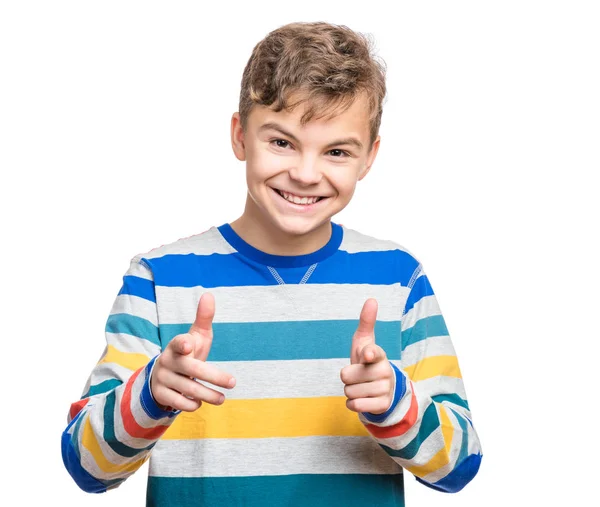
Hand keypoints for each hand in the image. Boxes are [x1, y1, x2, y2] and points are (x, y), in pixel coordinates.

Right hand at [150, 292, 235, 411]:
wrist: (165, 373)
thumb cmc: (188, 351)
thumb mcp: (196, 335)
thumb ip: (204, 317)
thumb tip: (209, 295)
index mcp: (177, 345)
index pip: (178, 342)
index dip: (183, 343)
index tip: (189, 344)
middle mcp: (167, 361)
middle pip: (193, 370)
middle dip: (215, 377)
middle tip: (233, 382)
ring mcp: (163, 378)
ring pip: (189, 389)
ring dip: (209, 395)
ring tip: (222, 398)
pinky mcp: (160, 394)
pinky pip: (179, 403)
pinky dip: (193, 404)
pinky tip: (201, 402)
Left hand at [340, 298, 394, 414]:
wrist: (381, 389)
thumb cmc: (367, 362)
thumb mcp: (364, 342)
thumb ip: (366, 322)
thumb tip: (371, 299)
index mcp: (378, 354)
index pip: (373, 353)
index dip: (368, 353)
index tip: (366, 354)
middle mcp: (384, 371)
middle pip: (347, 376)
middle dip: (347, 378)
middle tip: (358, 376)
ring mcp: (385, 389)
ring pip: (349, 392)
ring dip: (350, 391)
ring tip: (361, 386)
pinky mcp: (382, 405)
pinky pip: (356, 406)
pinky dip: (353, 404)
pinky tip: (362, 399)